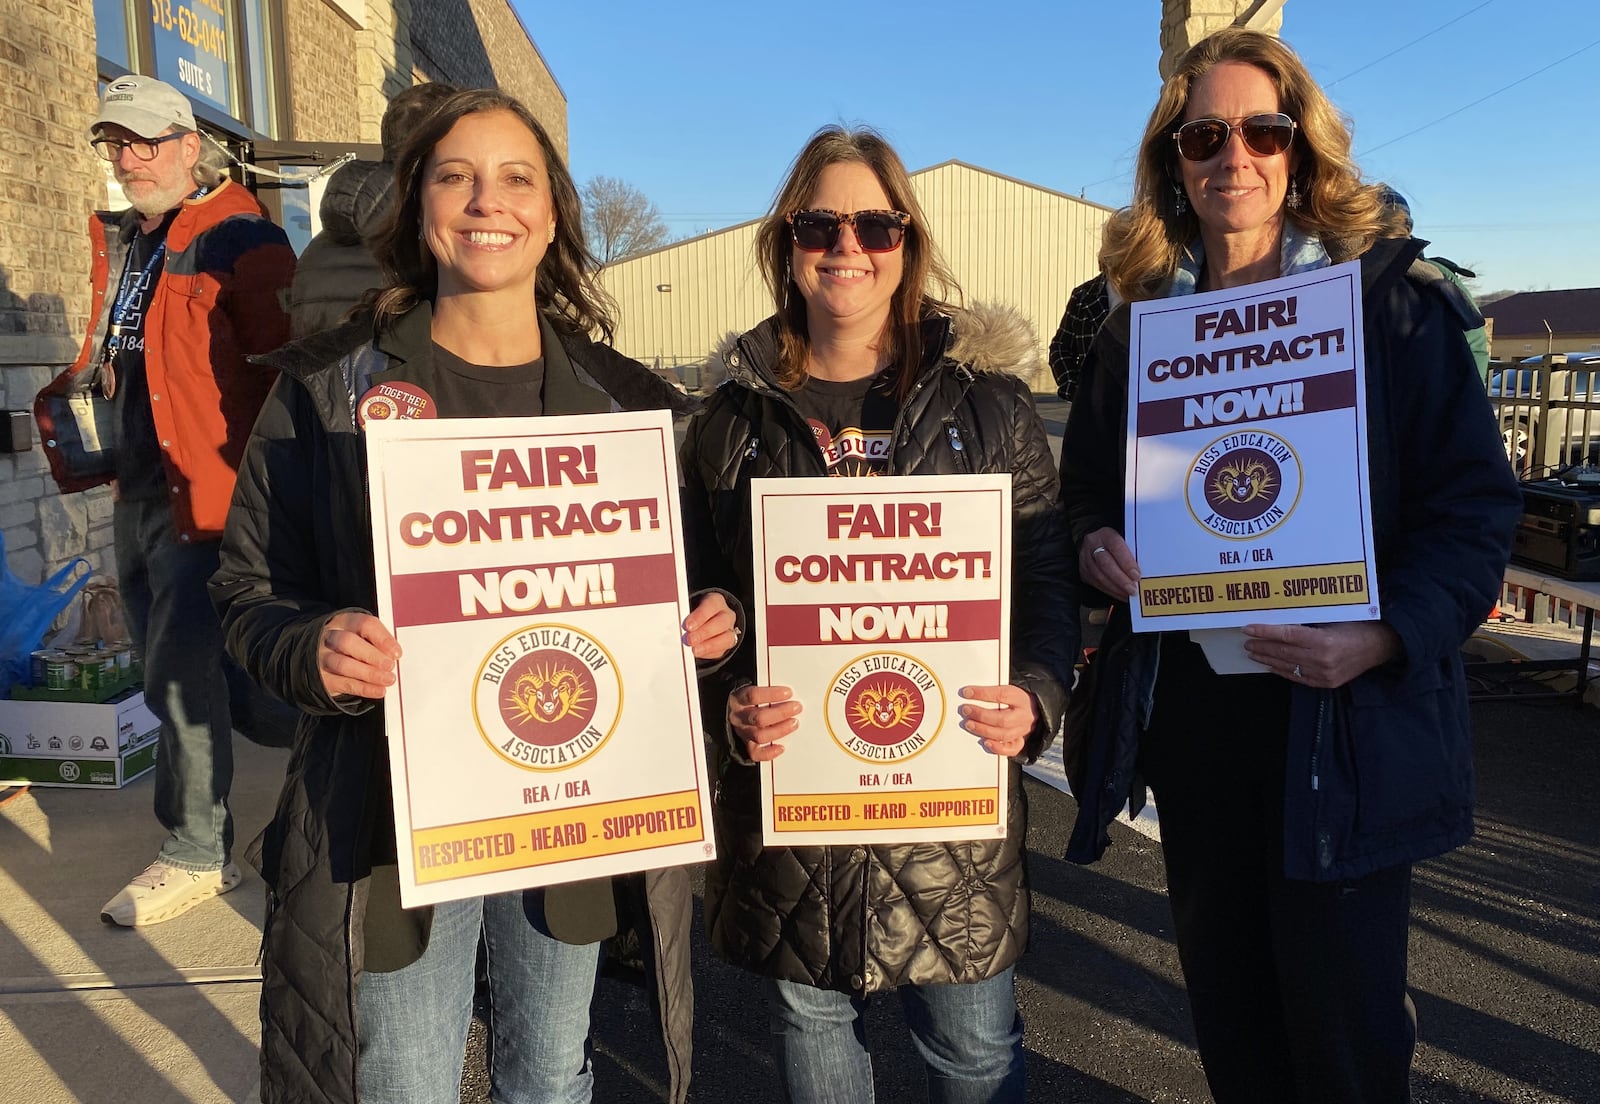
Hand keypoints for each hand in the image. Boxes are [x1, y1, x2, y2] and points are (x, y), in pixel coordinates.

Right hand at [318, 611, 400, 698]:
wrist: (317, 660)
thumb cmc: (349, 647)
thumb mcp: (361, 637)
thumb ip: (377, 642)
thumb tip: (395, 655)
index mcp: (344, 622)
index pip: (364, 624)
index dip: (382, 638)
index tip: (397, 652)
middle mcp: (330, 637)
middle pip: (348, 642)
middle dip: (372, 655)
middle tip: (390, 665)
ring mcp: (322, 658)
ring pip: (343, 664)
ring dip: (369, 673)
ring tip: (388, 679)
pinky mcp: (322, 678)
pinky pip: (343, 684)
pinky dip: (364, 688)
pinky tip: (379, 690)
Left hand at [683, 591, 739, 660]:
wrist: (704, 620)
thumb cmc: (694, 613)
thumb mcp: (689, 608)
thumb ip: (683, 614)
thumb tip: (674, 624)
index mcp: (716, 601)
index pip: (712, 605)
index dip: (700, 616)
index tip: (687, 625)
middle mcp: (726, 614)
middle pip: (721, 622)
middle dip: (704, 632)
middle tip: (689, 640)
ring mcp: (729, 630)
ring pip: (727, 638)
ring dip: (709, 645)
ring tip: (694, 650)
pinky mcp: (728, 644)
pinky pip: (722, 650)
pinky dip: (709, 652)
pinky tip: (698, 653)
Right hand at [728, 684, 800, 762]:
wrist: (731, 713)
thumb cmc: (747, 700)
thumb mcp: (753, 690)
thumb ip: (768, 690)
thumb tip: (788, 691)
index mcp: (739, 699)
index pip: (753, 696)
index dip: (772, 694)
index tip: (788, 692)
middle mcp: (739, 717)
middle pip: (759, 717)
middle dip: (780, 713)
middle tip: (796, 708)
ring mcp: (743, 733)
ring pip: (759, 736)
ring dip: (780, 730)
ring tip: (794, 723)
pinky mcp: (747, 745)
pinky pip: (755, 753)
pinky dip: (769, 753)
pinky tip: (781, 748)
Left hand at [959, 684, 1038, 757]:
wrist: (1033, 711)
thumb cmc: (1016, 700)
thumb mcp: (1007, 690)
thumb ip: (990, 692)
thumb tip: (969, 692)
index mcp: (1019, 698)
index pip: (1001, 695)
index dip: (982, 694)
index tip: (966, 692)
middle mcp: (1022, 716)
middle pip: (1002, 719)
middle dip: (981, 715)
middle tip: (966, 710)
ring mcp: (1021, 730)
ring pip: (1003, 734)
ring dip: (983, 730)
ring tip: (969, 724)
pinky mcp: (1019, 742)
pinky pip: (1011, 749)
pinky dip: (997, 747)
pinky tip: (985, 742)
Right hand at [1080, 527, 1139, 599]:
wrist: (1096, 542)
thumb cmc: (1116, 543)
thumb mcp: (1125, 540)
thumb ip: (1134, 551)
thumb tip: (1149, 568)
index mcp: (1106, 534)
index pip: (1116, 546)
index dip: (1126, 562)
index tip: (1137, 575)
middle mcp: (1093, 545)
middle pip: (1105, 563)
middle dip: (1121, 579)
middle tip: (1133, 589)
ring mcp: (1086, 558)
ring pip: (1099, 576)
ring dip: (1116, 588)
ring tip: (1128, 594)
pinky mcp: (1084, 571)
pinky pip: (1096, 584)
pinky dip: (1110, 591)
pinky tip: (1121, 594)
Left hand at [1242, 621, 1401, 688]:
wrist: (1381, 646)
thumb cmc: (1358, 625)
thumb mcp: (1333, 618)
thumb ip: (1308, 621)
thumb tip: (1280, 619)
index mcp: (1324, 641)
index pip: (1287, 635)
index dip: (1265, 632)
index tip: (1248, 628)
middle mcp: (1323, 660)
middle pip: (1284, 652)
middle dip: (1262, 646)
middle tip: (1246, 641)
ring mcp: (1324, 674)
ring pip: (1288, 666)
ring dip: (1268, 659)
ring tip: (1253, 653)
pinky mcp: (1327, 683)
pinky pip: (1298, 678)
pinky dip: (1283, 671)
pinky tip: (1271, 666)